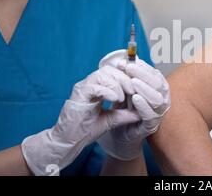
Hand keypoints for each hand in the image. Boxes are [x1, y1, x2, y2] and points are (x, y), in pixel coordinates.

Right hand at [21, 65, 138, 175]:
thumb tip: (141, 113)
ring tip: (121, 98)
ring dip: (116, 84)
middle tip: (132, 90)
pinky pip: (94, 86)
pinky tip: (115, 100)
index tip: (137, 87)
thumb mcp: (111, 120)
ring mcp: (83, 88)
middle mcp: (89, 84)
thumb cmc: (87, 130)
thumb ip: (125, 114)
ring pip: (102, 74)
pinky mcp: (78, 94)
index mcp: (97, 87)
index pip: (113, 73)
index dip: (126, 77)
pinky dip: (107, 91)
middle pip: (109, 70)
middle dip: (124, 78)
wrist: (70, 141)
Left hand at [97, 50, 170, 160]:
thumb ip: (128, 76)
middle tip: (129, 68)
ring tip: (132, 82)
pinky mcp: (151, 126)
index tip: (129, 61)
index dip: (143, 66)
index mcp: (158, 89)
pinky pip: (151, 115)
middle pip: (158, 84)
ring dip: (145, 88)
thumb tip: (124, 58)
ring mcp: (158, 113)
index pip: (155, 74)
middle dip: (143, 74)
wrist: (120, 131)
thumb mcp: (127, 88)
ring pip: (157, 99)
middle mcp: (162, 100)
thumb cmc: (126, 108)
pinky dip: (144, 105)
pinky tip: (135, 98)